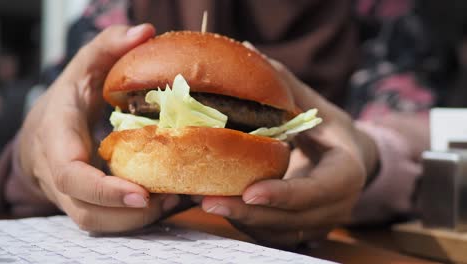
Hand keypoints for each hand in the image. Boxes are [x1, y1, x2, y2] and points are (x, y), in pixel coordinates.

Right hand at [18, 24, 179, 231]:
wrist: (41, 137)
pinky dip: (138, 218)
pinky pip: (110, 222)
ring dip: (139, 220)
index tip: (141, 193)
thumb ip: (108, 47)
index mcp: (57, 142)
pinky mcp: (88, 205)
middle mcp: (61, 177)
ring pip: (100, 224)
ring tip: (176, 201)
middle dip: (130, 214)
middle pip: (88, 212)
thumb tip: (145, 32)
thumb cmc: (66, 102)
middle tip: (172, 198)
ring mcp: (72, 196)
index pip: (71, 175)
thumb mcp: (83, 68)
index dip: (103, 190)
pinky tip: (168, 201)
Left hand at [200, 60, 378, 247]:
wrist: (349, 161)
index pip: (317, 190)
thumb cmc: (332, 131)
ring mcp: (318, 223)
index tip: (249, 192)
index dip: (284, 194)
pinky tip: (216, 206)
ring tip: (202, 202)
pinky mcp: (300, 231)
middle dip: (249, 214)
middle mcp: (335, 206)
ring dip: (240, 222)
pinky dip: (244, 224)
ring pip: (277, 232)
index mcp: (345, 173)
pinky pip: (270, 235)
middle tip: (207, 201)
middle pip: (291, 219)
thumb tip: (248, 50)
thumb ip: (287, 85)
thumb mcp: (317, 106)